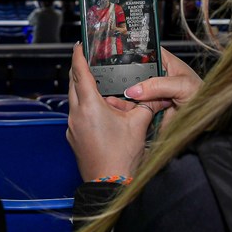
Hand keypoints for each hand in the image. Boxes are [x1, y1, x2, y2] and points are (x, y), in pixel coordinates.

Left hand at [67, 44, 155, 181]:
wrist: (108, 186)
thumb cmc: (121, 158)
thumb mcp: (138, 125)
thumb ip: (147, 106)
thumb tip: (159, 95)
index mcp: (89, 106)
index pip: (80, 73)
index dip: (78, 56)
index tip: (79, 45)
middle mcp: (76, 115)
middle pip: (73, 84)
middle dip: (80, 70)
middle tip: (89, 60)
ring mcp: (72, 127)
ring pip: (75, 100)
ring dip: (84, 90)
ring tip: (100, 86)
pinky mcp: (74, 138)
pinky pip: (77, 115)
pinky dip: (85, 106)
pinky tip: (100, 110)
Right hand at [120, 48, 202, 129]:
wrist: (208, 124)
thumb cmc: (204, 98)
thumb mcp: (182, 85)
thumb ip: (158, 85)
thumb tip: (135, 89)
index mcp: (166, 63)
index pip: (146, 52)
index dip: (133, 52)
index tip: (118, 56)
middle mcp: (157, 78)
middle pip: (135, 74)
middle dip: (127, 79)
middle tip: (119, 84)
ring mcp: (153, 95)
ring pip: (133, 93)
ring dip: (127, 97)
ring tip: (120, 99)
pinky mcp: (150, 110)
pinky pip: (136, 109)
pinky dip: (131, 111)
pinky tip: (127, 110)